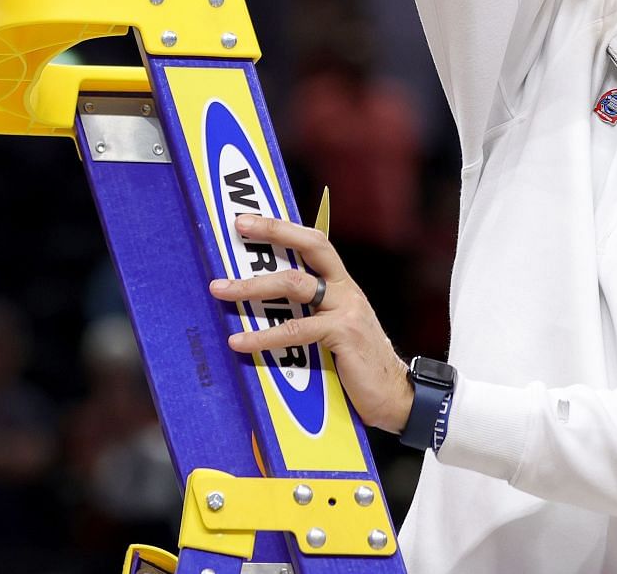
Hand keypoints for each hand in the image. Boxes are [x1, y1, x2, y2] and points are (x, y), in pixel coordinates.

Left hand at [209, 213, 413, 433]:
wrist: (395, 396)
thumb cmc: (356, 364)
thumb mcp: (333, 329)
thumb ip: (307, 312)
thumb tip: (261, 304)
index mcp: (341, 284)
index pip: (314, 242)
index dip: (282, 226)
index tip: (248, 220)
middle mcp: (345, 290)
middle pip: (308, 248)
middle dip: (272, 233)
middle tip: (238, 229)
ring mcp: (346, 310)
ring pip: (294, 285)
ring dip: (252, 287)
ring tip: (220, 290)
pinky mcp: (344, 334)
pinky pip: (296, 330)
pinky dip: (263, 336)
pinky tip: (240, 342)